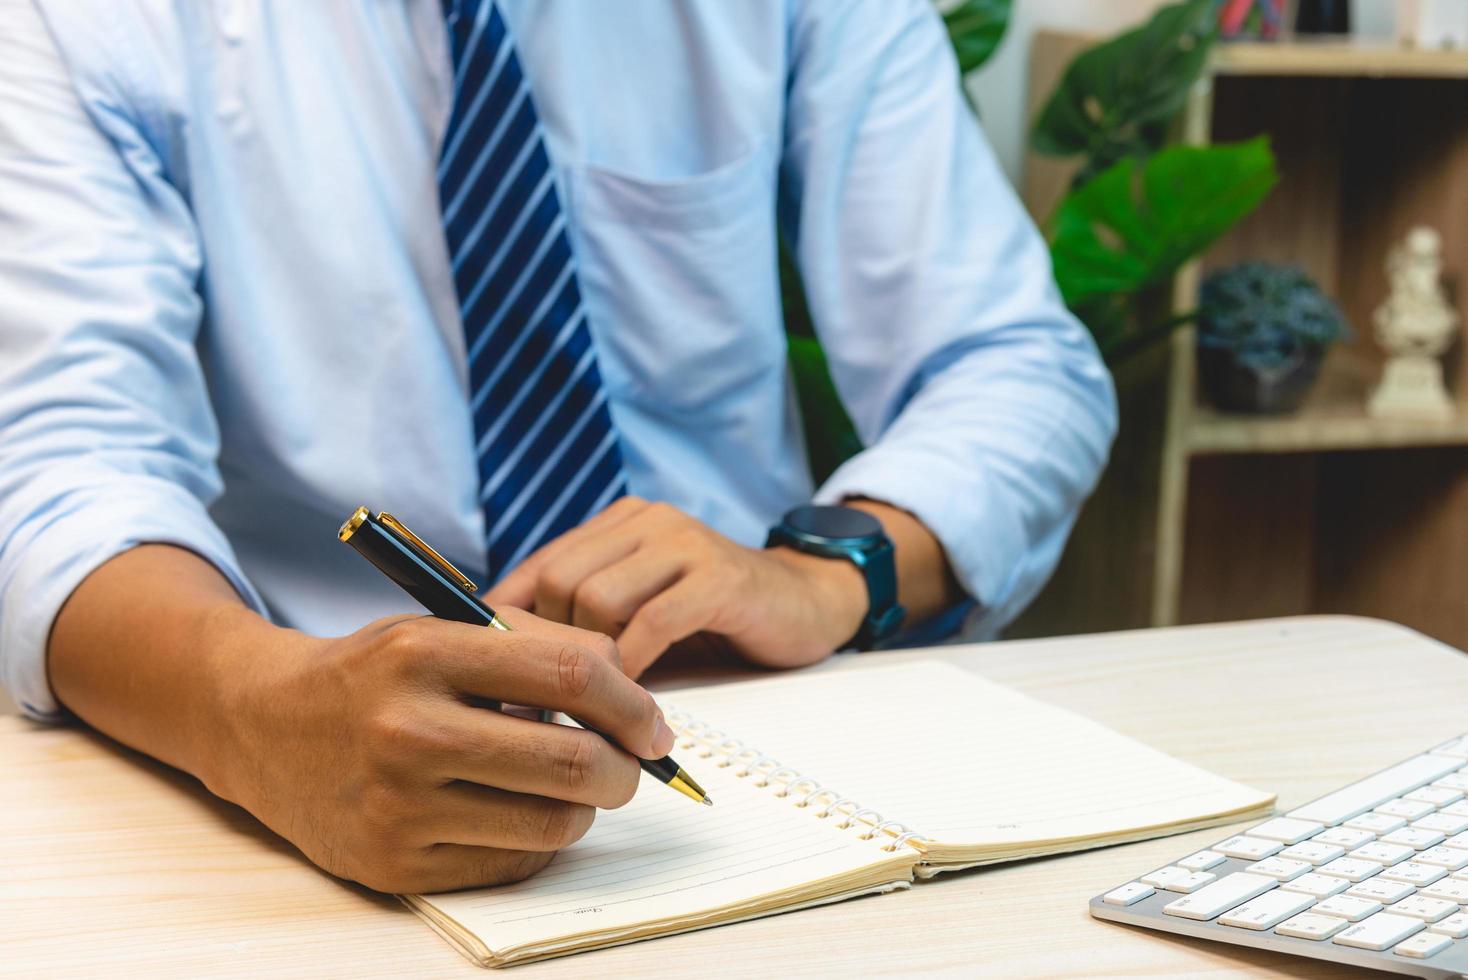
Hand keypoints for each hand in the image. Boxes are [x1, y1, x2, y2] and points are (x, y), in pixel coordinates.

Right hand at [203, 607, 673, 892]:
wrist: (262, 725)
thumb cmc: (375, 673)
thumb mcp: (443, 628)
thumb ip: (537, 644)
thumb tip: (632, 691)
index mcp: (425, 652)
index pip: (570, 674)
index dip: (632, 703)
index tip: (653, 725)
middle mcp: (407, 730)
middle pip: (570, 762)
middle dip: (624, 769)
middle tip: (628, 766)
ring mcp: (398, 805)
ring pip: (550, 823)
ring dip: (584, 808)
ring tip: (571, 787)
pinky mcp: (393, 864)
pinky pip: (510, 864)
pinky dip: (536, 842)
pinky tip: (519, 813)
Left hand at [486, 498, 867, 676]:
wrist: (806, 603)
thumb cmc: (714, 618)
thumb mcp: (641, 612)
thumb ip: (591, 622)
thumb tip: (512, 671)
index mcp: (619, 524)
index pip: (539, 564)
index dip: (507, 622)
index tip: (489, 677)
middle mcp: (646, 522)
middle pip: (559, 578)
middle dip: (546, 647)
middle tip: (542, 706)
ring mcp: (684, 543)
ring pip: (599, 598)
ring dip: (588, 663)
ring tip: (587, 709)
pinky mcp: (719, 576)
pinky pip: (652, 623)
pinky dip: (632, 668)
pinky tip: (631, 703)